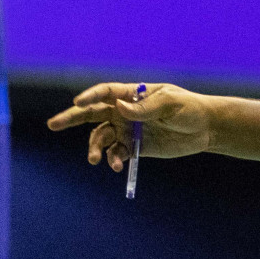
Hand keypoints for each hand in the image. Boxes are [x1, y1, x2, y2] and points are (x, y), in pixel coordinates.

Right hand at [46, 83, 214, 170]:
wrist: (206, 129)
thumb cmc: (191, 109)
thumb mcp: (171, 104)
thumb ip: (145, 108)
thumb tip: (120, 108)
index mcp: (134, 95)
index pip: (106, 92)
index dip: (90, 96)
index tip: (78, 102)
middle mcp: (126, 112)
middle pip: (92, 113)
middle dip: (71, 118)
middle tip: (53, 125)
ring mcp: (128, 130)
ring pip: (101, 137)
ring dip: (96, 147)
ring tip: (96, 159)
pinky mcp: (135, 147)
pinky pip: (116, 153)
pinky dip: (113, 159)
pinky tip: (117, 166)